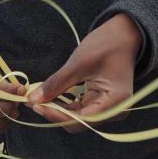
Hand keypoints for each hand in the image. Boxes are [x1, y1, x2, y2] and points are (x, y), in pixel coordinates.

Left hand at [27, 13, 142, 133]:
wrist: (124, 35)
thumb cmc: (107, 44)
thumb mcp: (79, 63)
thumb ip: (57, 83)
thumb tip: (33, 99)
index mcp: (116, 102)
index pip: (82, 119)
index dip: (57, 115)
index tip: (36, 106)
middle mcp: (115, 111)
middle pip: (79, 123)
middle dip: (56, 114)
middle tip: (33, 102)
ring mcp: (108, 109)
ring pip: (77, 119)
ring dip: (58, 111)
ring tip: (38, 99)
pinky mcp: (101, 104)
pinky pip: (80, 111)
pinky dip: (64, 106)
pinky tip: (49, 98)